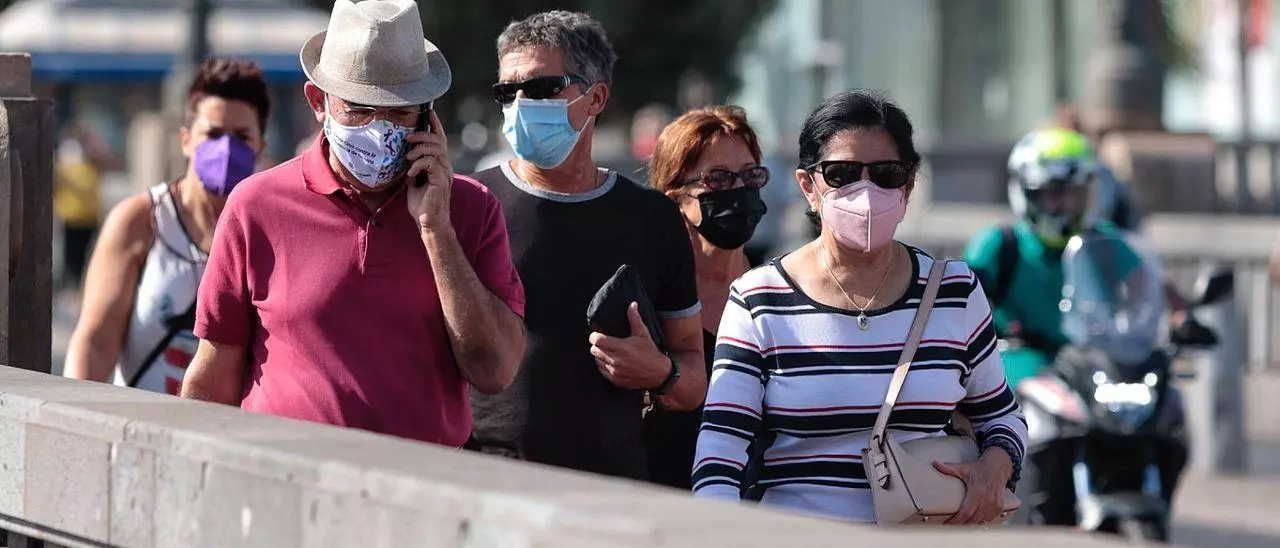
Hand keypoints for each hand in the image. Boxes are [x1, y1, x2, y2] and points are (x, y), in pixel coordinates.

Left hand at [405, 110, 452, 232]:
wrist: (429, 223)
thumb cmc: (421, 205)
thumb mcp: (413, 181)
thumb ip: (412, 167)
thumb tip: (403, 157)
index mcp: (440, 164)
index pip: (440, 140)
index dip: (435, 125)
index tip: (429, 112)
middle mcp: (445, 166)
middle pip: (439, 140)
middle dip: (423, 135)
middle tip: (408, 138)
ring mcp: (445, 172)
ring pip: (436, 149)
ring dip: (419, 149)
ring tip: (407, 157)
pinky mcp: (441, 179)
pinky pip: (430, 163)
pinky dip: (418, 164)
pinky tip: (410, 174)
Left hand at [588, 302, 670, 389]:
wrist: (658, 374)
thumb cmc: (650, 352)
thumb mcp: (643, 334)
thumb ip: (635, 319)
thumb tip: (632, 304)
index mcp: (622, 347)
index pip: (597, 340)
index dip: (595, 336)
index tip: (598, 334)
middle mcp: (616, 360)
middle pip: (594, 350)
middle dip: (597, 345)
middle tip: (603, 342)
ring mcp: (615, 371)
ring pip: (596, 360)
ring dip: (600, 355)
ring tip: (608, 352)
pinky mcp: (615, 380)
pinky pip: (601, 371)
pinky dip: (604, 366)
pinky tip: (611, 362)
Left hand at [933, 447, 1013, 524]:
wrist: (998, 465)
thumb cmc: (981, 468)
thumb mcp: (963, 468)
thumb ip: (949, 468)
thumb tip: (936, 464)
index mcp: (977, 492)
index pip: (965, 512)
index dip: (956, 521)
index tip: (948, 524)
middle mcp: (987, 500)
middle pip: (973, 520)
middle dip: (961, 525)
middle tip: (951, 527)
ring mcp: (994, 504)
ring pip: (981, 521)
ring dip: (971, 525)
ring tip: (961, 526)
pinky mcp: (999, 506)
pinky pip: (989, 519)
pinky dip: (981, 522)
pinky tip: (974, 522)